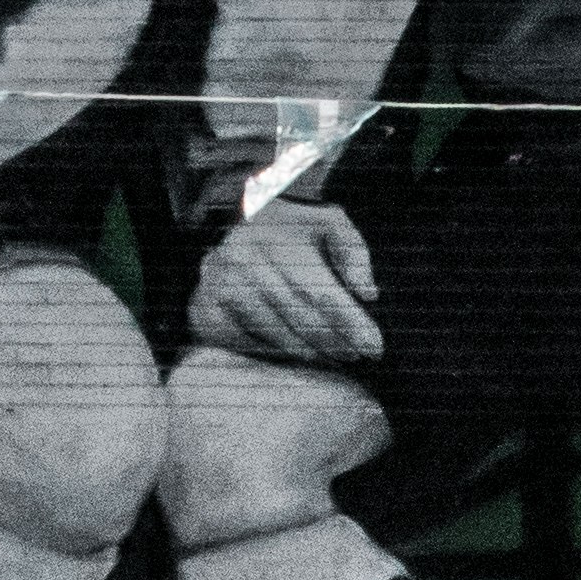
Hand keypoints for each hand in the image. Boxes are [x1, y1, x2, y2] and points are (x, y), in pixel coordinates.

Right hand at [189, 195, 382, 365]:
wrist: (239, 226)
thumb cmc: (293, 229)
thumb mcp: (328, 223)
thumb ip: (354, 252)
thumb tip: (367, 294)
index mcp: (274, 235)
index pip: (320, 291)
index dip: (349, 323)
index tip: (374, 347)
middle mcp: (242, 258)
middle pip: (299, 316)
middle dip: (335, 341)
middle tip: (358, 355)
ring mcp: (219, 285)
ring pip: (277, 332)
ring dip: (312, 351)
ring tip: (337, 356)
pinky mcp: (206, 309)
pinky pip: (250, 341)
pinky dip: (279, 351)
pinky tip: (302, 352)